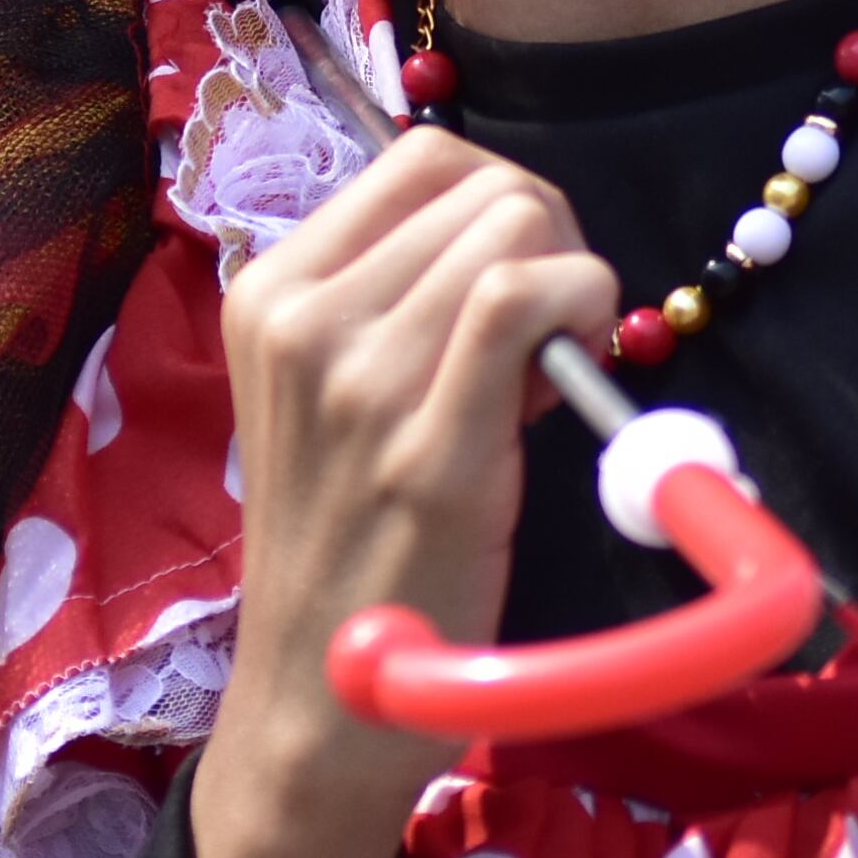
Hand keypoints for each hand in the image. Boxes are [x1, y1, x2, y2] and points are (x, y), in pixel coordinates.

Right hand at [186, 131, 615, 857]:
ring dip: (572, 283)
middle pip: (485, 185)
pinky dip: (585, 303)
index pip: (425, 155)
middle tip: (543, 342)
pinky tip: (580, 370)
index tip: (518, 282)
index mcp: (272, 289)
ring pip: (516, 228)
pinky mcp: (428, 447)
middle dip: (547, 242)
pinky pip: (528, 297)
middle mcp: (302, 318)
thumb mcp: (335, 390)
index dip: (504, 201)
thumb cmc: (349, 537)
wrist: (316, 702)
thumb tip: (520, 230)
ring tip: (545, 377)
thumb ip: (402, 297)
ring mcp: (358, 380)